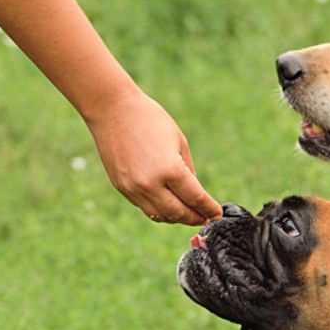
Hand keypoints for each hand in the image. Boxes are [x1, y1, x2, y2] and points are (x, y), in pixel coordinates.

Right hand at [89, 92, 220, 223]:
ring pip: (160, 216)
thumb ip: (189, 171)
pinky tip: (168, 205)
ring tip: (188, 214)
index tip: (217, 214)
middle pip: (178, 213)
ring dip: (176, 218)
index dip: (209, 209)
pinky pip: (144, 207)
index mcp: (170, 170)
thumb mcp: (180, 142)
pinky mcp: (122, 188)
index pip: (195, 199)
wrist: (112, 110)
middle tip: (205, 218)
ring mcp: (134, 189)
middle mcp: (151, 184)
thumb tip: (194, 195)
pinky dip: (159, 210)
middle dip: (195, 218)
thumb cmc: (150, 120)